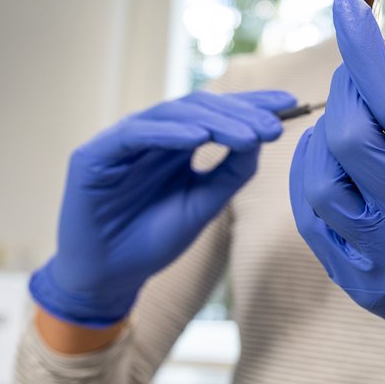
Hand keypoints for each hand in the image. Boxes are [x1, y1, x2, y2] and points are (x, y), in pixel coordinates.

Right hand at [31, 90, 295, 327]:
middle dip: (240, 113)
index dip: (252, 105)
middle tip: (274, 126)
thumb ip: (231, 172)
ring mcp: (122, 141)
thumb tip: (262, 136)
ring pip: (171, 115)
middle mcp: (150, 134)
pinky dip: (168, 133)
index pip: (217, 112)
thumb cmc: (154, 239)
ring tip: (248, 134)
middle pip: (199, 108)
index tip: (290, 105)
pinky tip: (199, 137)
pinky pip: (135, 135)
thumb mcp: (204, 204)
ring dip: (213, 121)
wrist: (111, 278)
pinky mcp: (94, 156)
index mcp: (176, 142)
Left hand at [289, 0, 384, 383]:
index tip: (347, 7)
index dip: (366, 52)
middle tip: (359, 69)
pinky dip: (311, 177)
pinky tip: (330, 156)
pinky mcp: (360, 285)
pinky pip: (313, 219)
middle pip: (351, 139)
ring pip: (322, 179)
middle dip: (346, 89)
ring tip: (347, 112)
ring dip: (324, 133)